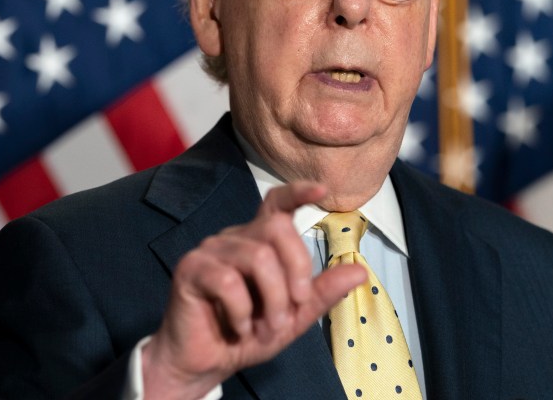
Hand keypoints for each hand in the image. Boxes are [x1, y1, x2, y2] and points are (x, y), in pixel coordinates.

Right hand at [141, 181, 365, 398]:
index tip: (322, 190)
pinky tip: (239, 328)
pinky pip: (228, 280)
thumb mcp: (293, 318)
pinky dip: (242, 312)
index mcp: (259, 242)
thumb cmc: (247, 334)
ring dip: (272, 301)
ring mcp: (211, 250)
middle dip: (297, 270)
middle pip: (277, 228)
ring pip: (258, 257)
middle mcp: (235, 238)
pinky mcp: (191, 268)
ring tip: (266, 328)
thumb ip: (322, 293)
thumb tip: (360, 271)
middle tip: (295, 308)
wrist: (205, 363)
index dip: (297, 192)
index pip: (276, 204)